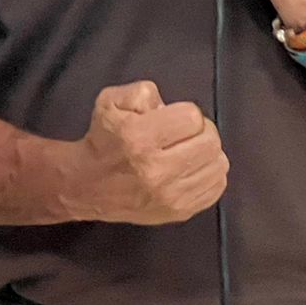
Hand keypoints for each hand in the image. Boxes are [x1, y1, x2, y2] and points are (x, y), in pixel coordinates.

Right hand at [66, 81, 228, 224]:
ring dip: (206, 152)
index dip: (184, 112)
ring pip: (218, 164)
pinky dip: (209, 174)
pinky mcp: (179, 212)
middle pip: (210, 141)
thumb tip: (169, 107)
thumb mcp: (112, 100)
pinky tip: (192, 169)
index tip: (172, 118)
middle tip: (184, 133)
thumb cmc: (103, 140)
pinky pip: (216, 187)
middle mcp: (157, 170)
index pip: (192, 117)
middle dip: (200, 130)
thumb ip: (143, 92)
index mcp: (139, 138)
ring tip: (189, 151)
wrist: (87, 185)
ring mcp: (170, 196)